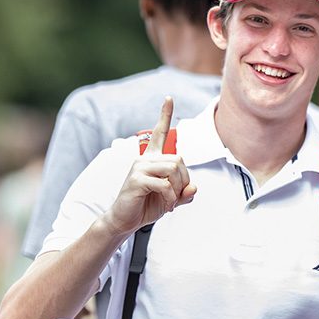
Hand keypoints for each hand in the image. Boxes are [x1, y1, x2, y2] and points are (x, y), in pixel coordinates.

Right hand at [105, 97, 196, 235]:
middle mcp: (145, 159)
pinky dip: (170, 197)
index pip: (159, 132)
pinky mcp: (136, 180)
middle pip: (179, 160)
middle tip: (176, 196)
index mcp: (152, 159)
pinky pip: (164, 184)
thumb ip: (184, 193)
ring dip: (177, 190)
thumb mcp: (171, 199)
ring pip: (173, 170)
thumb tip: (194, 188)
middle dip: (184, 180)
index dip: (164, 115)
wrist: (125, 220)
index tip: (169, 98)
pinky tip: (166, 206)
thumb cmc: (147, 206)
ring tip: (170, 202)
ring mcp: (139, 168)